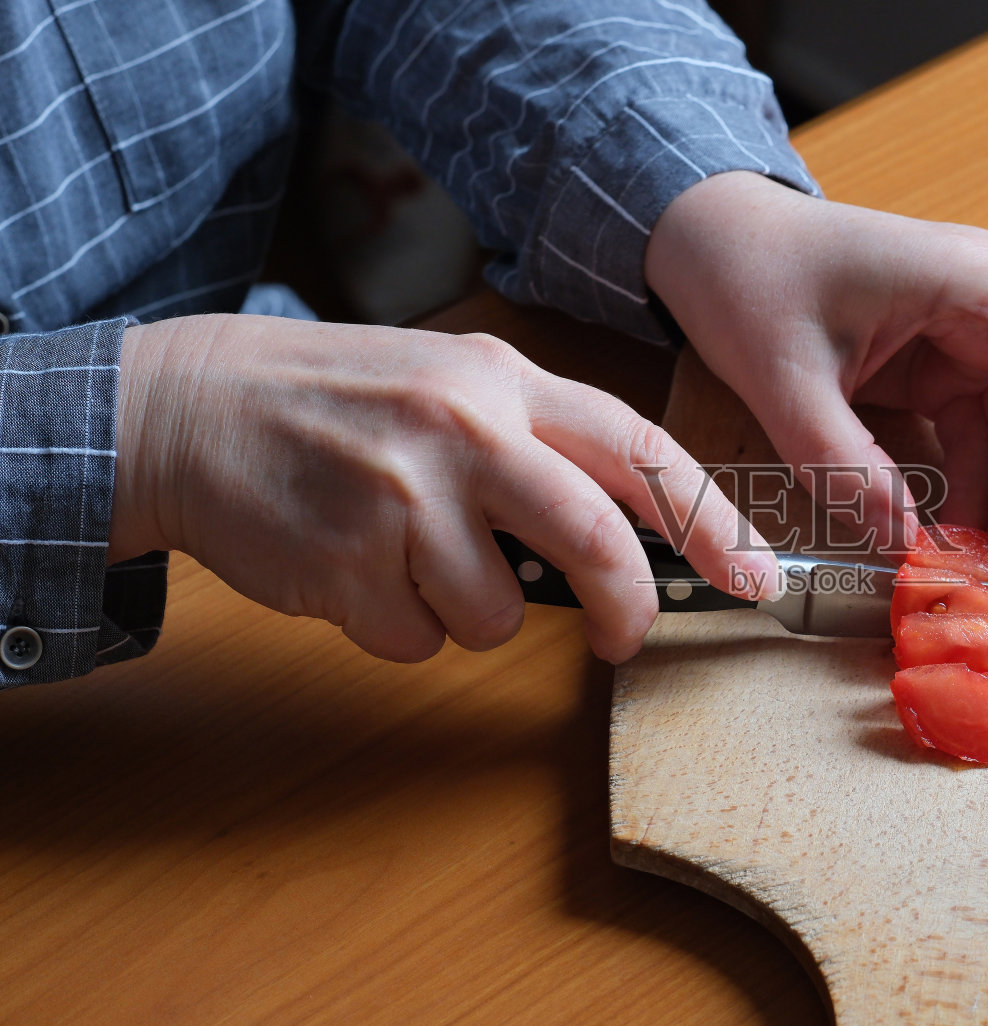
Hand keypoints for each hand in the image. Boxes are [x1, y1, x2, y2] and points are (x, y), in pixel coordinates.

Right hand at [112, 315, 776, 662]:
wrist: (186, 406)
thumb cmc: (334, 401)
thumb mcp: (448, 381)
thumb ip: (538, 442)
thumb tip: (635, 535)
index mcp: (502, 378)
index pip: (640, 450)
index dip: (711, 518)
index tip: (756, 573)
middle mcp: (462, 429)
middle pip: (597, 541)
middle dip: (630, 604)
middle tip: (625, 635)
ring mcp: (402, 497)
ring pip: (498, 614)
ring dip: (468, 611)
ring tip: (409, 557)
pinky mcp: (346, 564)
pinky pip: (418, 640)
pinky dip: (400, 627)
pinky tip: (357, 570)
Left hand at [645, 172, 987, 564]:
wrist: (713, 242)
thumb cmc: (749, 275)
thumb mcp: (785, 380)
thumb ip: (842, 466)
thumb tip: (903, 547)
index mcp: (975, 281)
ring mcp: (975, 338)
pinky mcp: (947, 369)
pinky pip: (986, 439)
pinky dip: (978, 492)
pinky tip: (951, 540)